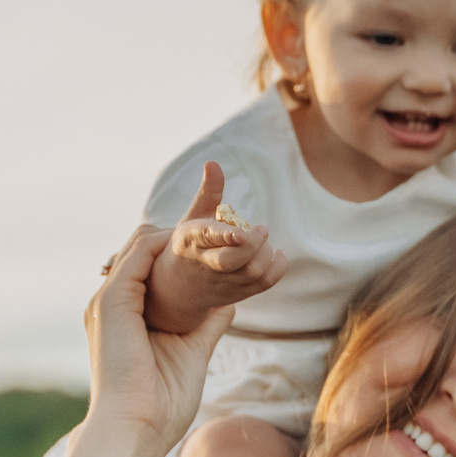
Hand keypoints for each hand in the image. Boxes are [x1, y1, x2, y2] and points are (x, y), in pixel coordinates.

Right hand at [85, 223, 234, 456]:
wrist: (135, 430)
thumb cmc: (161, 407)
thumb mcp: (191, 354)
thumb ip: (205, 326)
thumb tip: (227, 304)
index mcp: (126, 318)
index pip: (150, 270)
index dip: (180, 255)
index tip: (215, 245)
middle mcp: (112, 306)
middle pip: (143, 251)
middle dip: (179, 236)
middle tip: (217, 225)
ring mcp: (108, 302)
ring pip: (140, 246)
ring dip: (176, 233)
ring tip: (212, 225)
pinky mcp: (111, 302)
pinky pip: (138, 255)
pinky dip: (166, 243)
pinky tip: (197, 241)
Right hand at [145, 163, 286, 334]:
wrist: (178, 288)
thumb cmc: (190, 244)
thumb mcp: (193, 217)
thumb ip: (208, 192)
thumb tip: (213, 163)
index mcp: (191, 240)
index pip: (208, 238)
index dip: (226, 236)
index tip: (242, 233)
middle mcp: (205, 264)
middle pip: (231, 261)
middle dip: (252, 245)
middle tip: (261, 229)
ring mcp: (222, 282)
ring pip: (250, 272)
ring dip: (265, 253)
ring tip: (262, 241)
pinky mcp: (237, 294)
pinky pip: (263, 284)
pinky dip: (277, 269)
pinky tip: (277, 255)